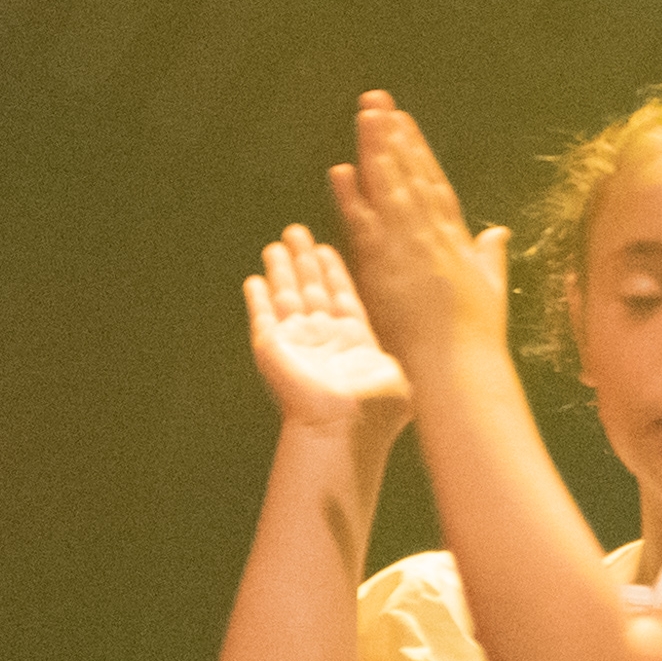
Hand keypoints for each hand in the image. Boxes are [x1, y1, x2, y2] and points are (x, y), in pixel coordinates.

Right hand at [244, 223, 412, 433]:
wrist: (343, 428)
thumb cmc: (375, 409)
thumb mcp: (397, 376)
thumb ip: (396, 355)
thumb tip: (408, 350)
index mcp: (354, 343)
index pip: (342, 297)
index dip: (334, 272)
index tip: (328, 248)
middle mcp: (324, 341)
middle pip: (312, 291)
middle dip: (306, 262)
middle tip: (298, 231)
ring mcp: (298, 344)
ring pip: (287, 298)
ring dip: (282, 271)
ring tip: (278, 244)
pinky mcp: (273, 348)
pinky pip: (262, 317)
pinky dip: (257, 299)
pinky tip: (254, 280)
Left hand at [328, 92, 509, 375]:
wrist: (460, 371)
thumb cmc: (477, 341)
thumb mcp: (492, 290)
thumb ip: (491, 256)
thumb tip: (498, 231)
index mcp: (457, 240)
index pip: (434, 185)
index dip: (417, 152)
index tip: (404, 123)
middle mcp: (433, 237)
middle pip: (410, 176)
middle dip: (393, 136)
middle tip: (376, 101)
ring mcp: (409, 251)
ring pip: (391, 190)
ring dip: (375, 151)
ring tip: (363, 116)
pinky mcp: (387, 270)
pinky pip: (366, 227)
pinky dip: (353, 198)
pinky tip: (340, 170)